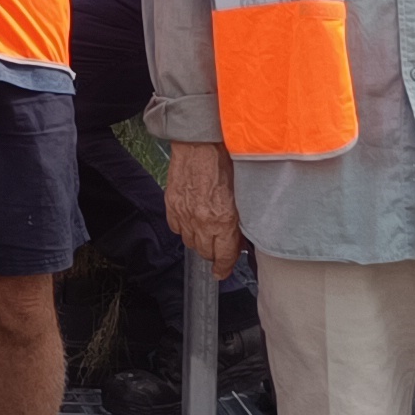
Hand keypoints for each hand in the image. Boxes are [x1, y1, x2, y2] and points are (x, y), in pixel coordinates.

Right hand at [162, 140, 241, 276]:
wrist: (201, 142)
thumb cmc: (225, 162)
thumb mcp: (242, 195)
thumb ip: (240, 220)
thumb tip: (240, 237)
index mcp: (223, 219)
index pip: (224, 255)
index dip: (224, 267)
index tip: (222, 272)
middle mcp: (202, 220)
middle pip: (205, 252)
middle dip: (213, 252)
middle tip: (219, 247)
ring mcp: (184, 213)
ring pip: (190, 242)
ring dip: (199, 239)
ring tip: (206, 230)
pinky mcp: (171, 204)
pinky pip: (176, 227)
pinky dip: (184, 227)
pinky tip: (192, 218)